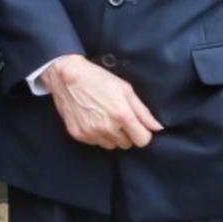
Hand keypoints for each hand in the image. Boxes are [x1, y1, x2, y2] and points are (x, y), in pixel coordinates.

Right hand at [41, 54, 163, 149]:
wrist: (65, 76)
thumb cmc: (97, 78)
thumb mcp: (124, 89)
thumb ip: (143, 111)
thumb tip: (157, 128)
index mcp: (121, 115)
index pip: (143, 140)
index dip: (142, 132)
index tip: (137, 124)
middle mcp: (107, 127)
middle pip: (127, 144)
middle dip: (126, 133)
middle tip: (117, 117)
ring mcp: (91, 132)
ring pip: (111, 145)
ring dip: (111, 136)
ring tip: (103, 118)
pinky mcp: (78, 134)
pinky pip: (95, 142)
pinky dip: (97, 135)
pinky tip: (92, 119)